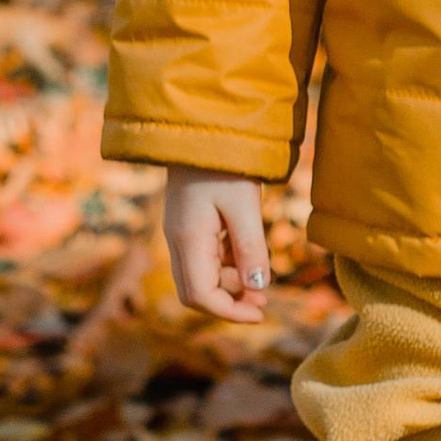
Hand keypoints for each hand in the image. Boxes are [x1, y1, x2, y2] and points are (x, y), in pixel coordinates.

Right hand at [161, 173, 272, 322]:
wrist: (199, 127)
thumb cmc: (224, 163)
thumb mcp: (244, 205)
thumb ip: (251, 248)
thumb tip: (259, 288)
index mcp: (188, 240)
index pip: (200, 296)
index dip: (229, 312)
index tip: (261, 313)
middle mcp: (177, 241)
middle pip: (195, 292)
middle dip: (228, 303)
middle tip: (263, 301)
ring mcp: (180, 232)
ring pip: (200, 276)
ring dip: (229, 284)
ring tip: (261, 278)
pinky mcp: (188, 223)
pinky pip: (203, 257)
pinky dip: (225, 265)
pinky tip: (248, 254)